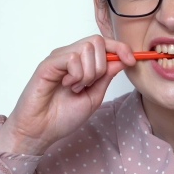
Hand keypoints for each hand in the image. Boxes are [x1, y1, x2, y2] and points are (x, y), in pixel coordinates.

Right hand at [0, 35, 135, 161]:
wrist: (40, 131)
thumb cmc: (62, 117)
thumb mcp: (94, 96)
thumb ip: (106, 76)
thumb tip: (123, 59)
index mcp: (82, 63)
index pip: (104, 44)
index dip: (121, 48)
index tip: (132, 61)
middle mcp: (70, 56)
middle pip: (98, 41)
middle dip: (101, 66)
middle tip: (89, 85)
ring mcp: (58, 58)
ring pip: (87, 48)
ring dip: (88, 73)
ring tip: (75, 88)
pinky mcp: (48, 64)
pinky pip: (72, 58)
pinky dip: (76, 75)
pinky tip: (66, 85)